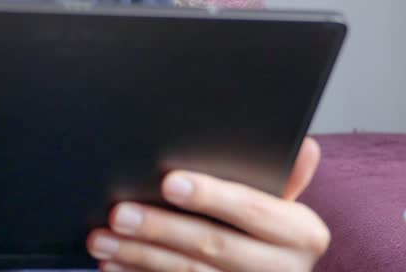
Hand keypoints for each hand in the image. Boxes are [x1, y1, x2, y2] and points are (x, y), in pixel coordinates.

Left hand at [86, 137, 329, 271]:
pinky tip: (114, 264)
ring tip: (102, 238)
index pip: (252, 208)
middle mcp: (282, 269)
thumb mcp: (284, 205)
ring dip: (139, 255)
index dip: (210, 195)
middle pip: (213, 245)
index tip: (169, 182)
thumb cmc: (271, 233)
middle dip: (161, 228)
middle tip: (120, 212)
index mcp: (302, 233)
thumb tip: (303, 145)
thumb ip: (285, 177)